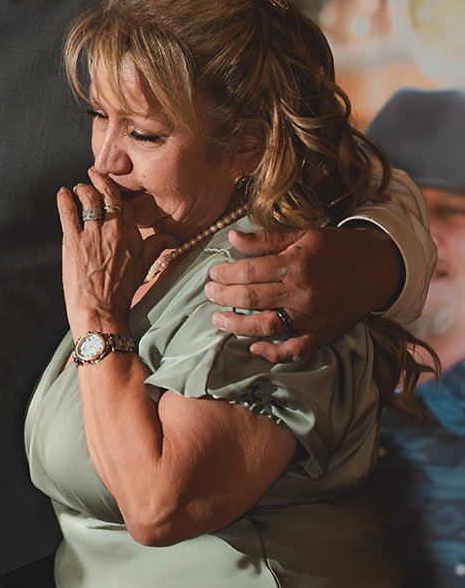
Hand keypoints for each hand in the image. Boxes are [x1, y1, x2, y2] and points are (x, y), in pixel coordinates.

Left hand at [58, 169, 170, 333]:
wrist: (100, 311)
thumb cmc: (121, 292)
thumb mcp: (144, 267)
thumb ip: (157, 247)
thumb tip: (173, 237)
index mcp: (132, 236)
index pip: (126, 203)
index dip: (117, 190)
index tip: (111, 184)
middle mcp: (113, 231)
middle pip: (108, 194)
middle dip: (100, 179)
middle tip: (94, 173)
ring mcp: (92, 235)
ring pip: (88, 198)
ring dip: (82, 189)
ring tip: (78, 188)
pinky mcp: (73, 241)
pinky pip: (68, 211)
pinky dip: (64, 199)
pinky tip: (62, 193)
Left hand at [205, 223, 403, 360]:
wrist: (379, 267)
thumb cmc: (337, 248)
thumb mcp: (304, 235)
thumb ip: (266, 239)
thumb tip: (232, 236)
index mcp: (296, 264)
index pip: (248, 272)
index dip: (225, 273)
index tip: (213, 273)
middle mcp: (301, 293)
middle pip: (251, 298)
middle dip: (223, 296)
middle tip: (208, 293)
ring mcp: (311, 317)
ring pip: (266, 326)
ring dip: (237, 325)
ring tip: (218, 319)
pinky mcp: (322, 334)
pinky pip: (294, 349)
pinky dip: (273, 353)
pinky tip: (254, 348)